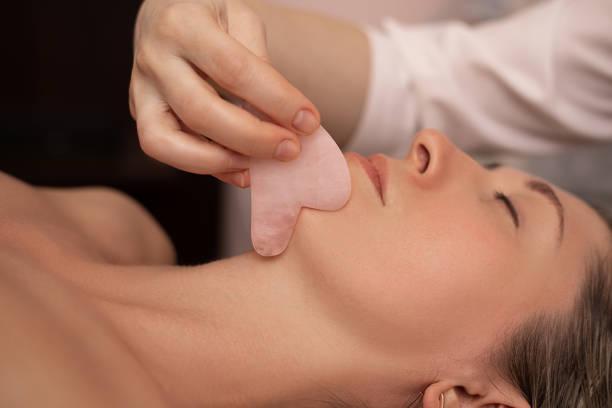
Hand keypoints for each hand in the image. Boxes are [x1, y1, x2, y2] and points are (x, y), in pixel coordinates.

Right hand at [129, 0, 319, 186]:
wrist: (167, 15)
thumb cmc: (211, 17)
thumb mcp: (241, 20)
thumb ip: (259, 65)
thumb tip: (283, 121)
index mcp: (183, 24)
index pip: (234, 70)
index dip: (276, 101)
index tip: (309, 122)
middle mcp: (154, 58)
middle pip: (201, 111)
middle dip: (253, 139)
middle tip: (291, 150)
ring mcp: (140, 89)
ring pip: (165, 141)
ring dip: (220, 162)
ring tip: (259, 167)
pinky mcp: (139, 113)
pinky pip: (165, 150)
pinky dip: (205, 166)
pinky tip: (239, 169)